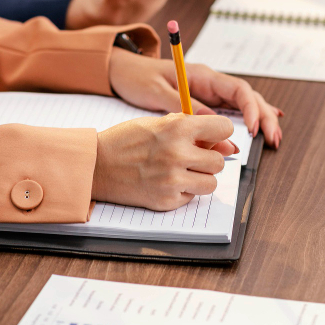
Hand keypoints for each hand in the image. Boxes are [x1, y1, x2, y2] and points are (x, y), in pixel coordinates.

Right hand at [93, 112, 237, 209]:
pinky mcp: (166, 200)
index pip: (225, 128)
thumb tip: (228, 146)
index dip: (219, 133)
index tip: (210, 137)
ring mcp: (173, 180)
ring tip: (179, 171)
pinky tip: (164, 182)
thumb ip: (193, 132)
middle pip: (219, 161)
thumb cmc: (126, 141)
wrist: (96, 166)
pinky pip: (191, 197)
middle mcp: (178, 153)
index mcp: (178, 127)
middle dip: (207, 159)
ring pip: (211, 183)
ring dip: (199, 178)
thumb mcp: (158, 124)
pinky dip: (183, 191)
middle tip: (188, 158)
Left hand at [108, 50, 282, 146]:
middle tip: (273, 138)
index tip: (252, 128)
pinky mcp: (204, 104)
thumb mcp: (156, 91)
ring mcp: (209, 93)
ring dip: (260, 120)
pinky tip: (259, 131)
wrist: (122, 71)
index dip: (250, 108)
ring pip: (243, 105)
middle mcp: (210, 83)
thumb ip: (183, 105)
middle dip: (264, 116)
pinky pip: (230, 112)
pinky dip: (246, 121)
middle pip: (247, 97)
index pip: (237, 89)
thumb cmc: (137, 78)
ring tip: (273, 140)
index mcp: (202, 75)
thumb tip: (210, 121)